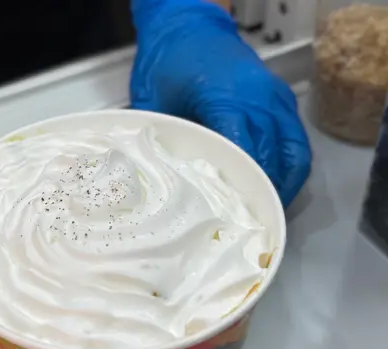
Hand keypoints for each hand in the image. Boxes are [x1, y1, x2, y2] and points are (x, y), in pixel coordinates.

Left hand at [130, 0, 311, 206]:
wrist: (187, 23)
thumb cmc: (168, 59)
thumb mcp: (153, 102)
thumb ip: (162, 141)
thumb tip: (162, 182)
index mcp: (226, 99)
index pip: (245, 157)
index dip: (244, 190)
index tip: (236, 219)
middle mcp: (258, 99)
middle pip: (273, 161)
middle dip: (264, 196)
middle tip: (250, 226)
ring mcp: (273, 98)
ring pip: (293, 155)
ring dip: (283, 186)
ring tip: (264, 211)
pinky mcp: (279, 99)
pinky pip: (295, 141)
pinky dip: (288, 166)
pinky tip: (272, 185)